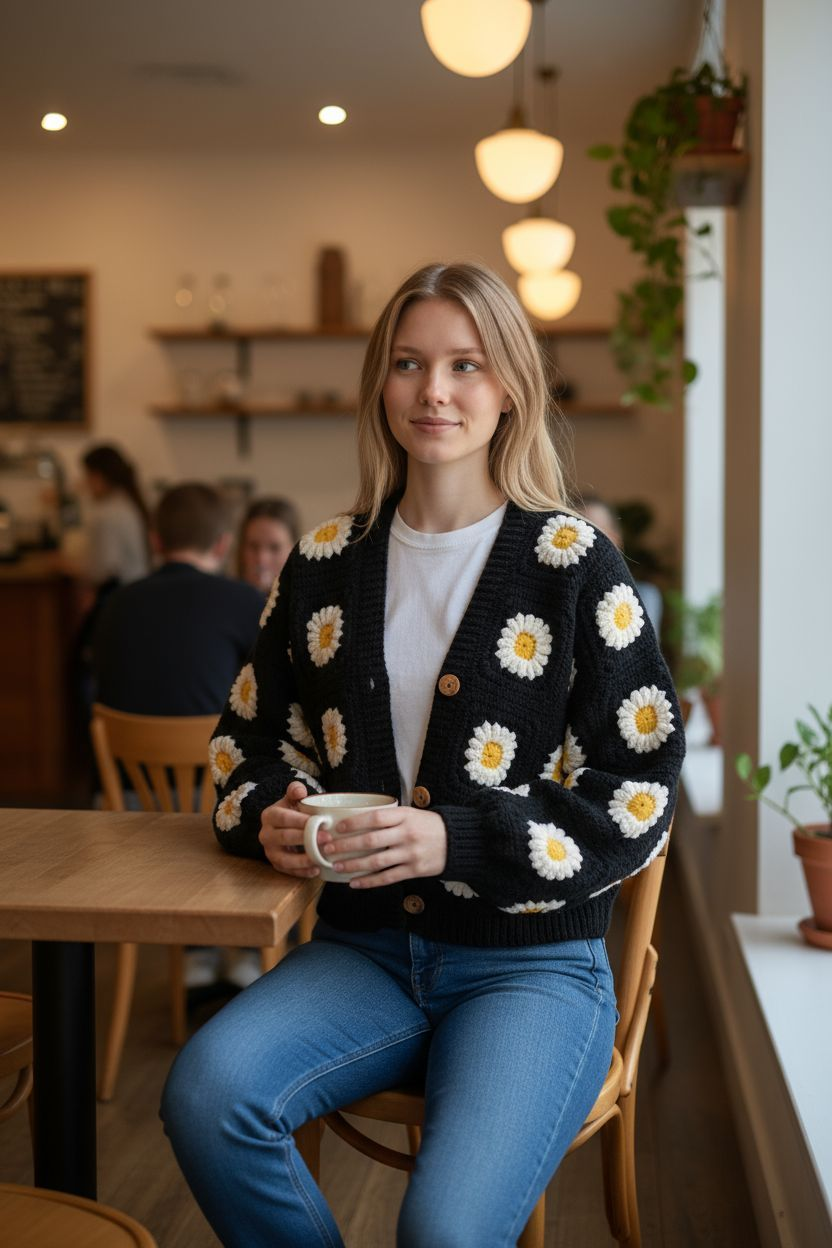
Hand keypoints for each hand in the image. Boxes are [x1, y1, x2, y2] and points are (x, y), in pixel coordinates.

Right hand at [258, 781, 320, 877]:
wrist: (286, 827)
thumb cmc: (293, 811)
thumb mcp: (292, 799)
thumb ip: (295, 791)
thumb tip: (299, 791)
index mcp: (269, 816)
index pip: (284, 818)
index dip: (301, 821)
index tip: (321, 822)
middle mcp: (265, 835)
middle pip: (285, 838)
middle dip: (307, 839)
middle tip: (327, 838)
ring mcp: (270, 852)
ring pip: (284, 859)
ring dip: (304, 860)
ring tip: (322, 857)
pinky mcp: (276, 865)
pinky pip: (288, 871)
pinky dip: (302, 872)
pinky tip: (316, 870)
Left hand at [326, 806, 447, 889]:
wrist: (456, 841)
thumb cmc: (427, 825)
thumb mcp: (411, 813)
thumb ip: (388, 817)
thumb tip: (356, 820)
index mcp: (404, 816)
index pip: (374, 818)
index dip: (354, 823)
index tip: (338, 828)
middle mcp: (406, 835)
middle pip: (371, 841)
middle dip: (346, 846)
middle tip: (328, 849)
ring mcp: (410, 854)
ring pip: (376, 862)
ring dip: (353, 866)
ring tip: (336, 867)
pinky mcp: (414, 871)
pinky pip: (387, 878)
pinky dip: (369, 882)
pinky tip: (354, 883)